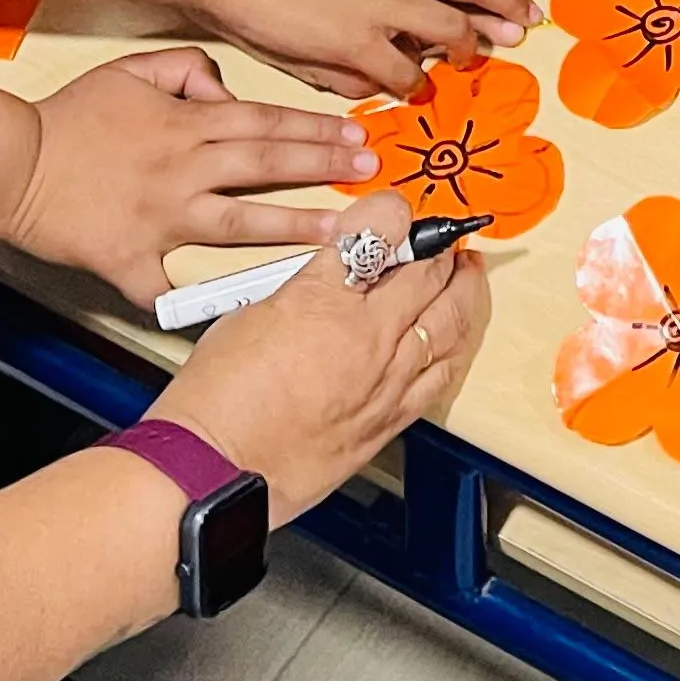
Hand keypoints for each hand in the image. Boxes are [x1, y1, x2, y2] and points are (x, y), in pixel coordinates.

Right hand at [0, 48, 378, 306]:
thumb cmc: (70, 116)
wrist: (10, 162)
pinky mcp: (131, 260)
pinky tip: (228, 318)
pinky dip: (189, 304)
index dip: (317, 129)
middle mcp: (184, 171)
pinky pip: (164, 289)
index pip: (268, 123)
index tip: (357, 134)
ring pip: (240, 223)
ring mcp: (162, 219)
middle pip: (267, 166)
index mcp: (188, 127)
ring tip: (338, 234)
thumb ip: (188, 70)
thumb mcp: (132, 70)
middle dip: (325, 168)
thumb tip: (225, 88)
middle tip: (370, 174)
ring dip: (292, 228)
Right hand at [157, 191, 487, 519]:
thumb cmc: (215, 400)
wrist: (212, 469)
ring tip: (467, 275)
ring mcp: (384, 380)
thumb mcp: (250, 314)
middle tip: (440, 242)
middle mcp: (366, 335)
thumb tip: (322, 284)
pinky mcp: (389, 420)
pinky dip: (454, 347)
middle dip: (438, 249)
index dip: (392, 212)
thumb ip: (299, 291)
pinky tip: (457, 335)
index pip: (379, 230)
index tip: (394, 211)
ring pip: (448, 321)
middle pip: (427, 272)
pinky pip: (441, 375)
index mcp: (324, 296)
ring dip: (463, 291)